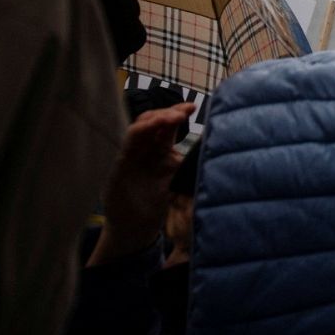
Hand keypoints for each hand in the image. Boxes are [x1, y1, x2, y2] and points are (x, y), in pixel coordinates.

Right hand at [89, 103, 196, 265]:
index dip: (179, 113)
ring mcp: (132, 155)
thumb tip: (213, 158)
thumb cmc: (157, 205)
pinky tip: (151, 126)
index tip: (194, 107)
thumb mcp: (179, 184)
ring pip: (141, 127)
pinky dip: (139, 131)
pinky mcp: (121, 164)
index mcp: (161, 152)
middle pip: (154, 121)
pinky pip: (128, 142)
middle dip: (169, 112)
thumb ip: (190, 170)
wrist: (136, 227)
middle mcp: (146, 150)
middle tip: (185, 110)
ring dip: (156, 118)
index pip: (168, 126)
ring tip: (173, 115)